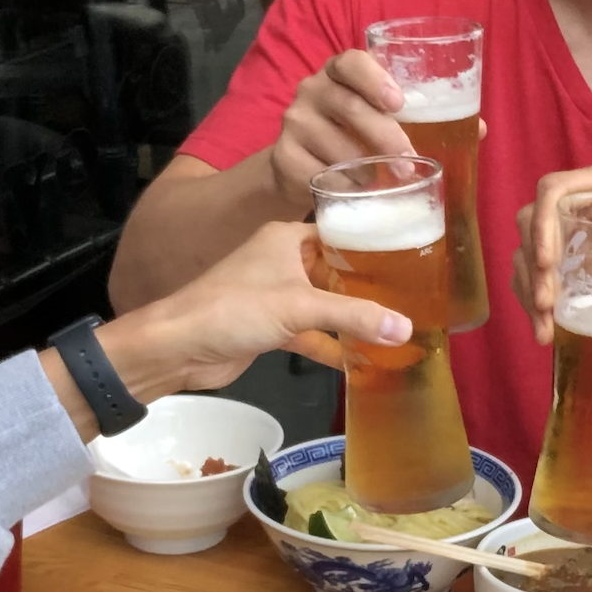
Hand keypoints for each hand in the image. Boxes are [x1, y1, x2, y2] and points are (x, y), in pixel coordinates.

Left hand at [95, 220, 409, 398]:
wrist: (179, 346)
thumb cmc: (233, 308)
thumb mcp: (300, 306)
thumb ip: (355, 315)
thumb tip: (407, 327)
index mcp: (286, 238)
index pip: (338, 232)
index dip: (371, 243)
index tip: (410, 254)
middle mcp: (281, 261)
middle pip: (335, 271)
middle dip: (367, 287)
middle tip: (412, 297)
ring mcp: (275, 295)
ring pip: (324, 304)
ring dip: (351, 319)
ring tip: (395, 329)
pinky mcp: (269, 326)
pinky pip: (310, 332)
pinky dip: (331, 344)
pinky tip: (361, 359)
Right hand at [267, 50, 413, 206]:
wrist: (298, 166)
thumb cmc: (349, 135)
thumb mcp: (372, 115)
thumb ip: (405, 114)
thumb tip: (468, 129)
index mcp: (337, 72)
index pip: (351, 62)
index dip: (375, 79)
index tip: (399, 104)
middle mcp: (311, 90)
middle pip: (350, 108)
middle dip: (386, 138)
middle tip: (407, 164)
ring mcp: (294, 122)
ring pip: (340, 149)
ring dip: (367, 171)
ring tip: (378, 181)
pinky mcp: (284, 156)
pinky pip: (324, 176)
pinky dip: (347, 188)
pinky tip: (354, 191)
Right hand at [512, 160, 591, 346]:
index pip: (555, 189)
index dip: (542, 222)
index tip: (546, 263)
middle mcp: (580, 202)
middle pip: (531, 222)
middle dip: (533, 265)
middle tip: (547, 304)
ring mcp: (563, 231)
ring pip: (525, 251)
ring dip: (529, 289)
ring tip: (547, 328)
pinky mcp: (555, 260)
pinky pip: (528, 275)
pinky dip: (530, 302)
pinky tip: (545, 330)